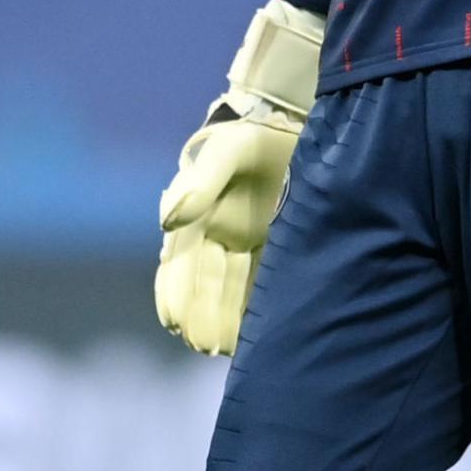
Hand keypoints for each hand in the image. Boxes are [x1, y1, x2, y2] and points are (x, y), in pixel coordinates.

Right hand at [155, 93, 301, 356]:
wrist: (302, 122)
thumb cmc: (258, 135)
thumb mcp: (230, 152)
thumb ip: (201, 183)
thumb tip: (168, 221)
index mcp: (200, 215)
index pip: (179, 262)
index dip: (175, 291)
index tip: (173, 320)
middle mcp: (220, 234)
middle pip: (204, 283)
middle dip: (200, 315)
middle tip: (204, 345)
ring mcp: (249, 242)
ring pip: (229, 290)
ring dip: (222, 319)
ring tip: (222, 348)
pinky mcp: (279, 245)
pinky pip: (262, 284)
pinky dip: (253, 310)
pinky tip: (256, 334)